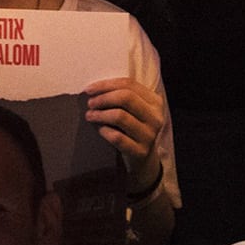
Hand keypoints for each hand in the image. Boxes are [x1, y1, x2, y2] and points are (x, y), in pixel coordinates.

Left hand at [84, 75, 165, 191]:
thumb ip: (122, 97)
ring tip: (90, 115)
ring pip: (120, 116)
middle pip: (126, 98)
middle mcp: (155, 117)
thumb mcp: (135, 111)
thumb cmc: (133, 129)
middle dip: (103, 98)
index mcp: (155, 102)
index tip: (89, 89)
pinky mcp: (140, 151)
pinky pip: (117, 137)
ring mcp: (150, 135)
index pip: (130, 85)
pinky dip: (104, 131)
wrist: (143, 159)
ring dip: (100, 114)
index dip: (106, 85)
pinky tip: (99, 129)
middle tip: (90, 103)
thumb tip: (94, 89)